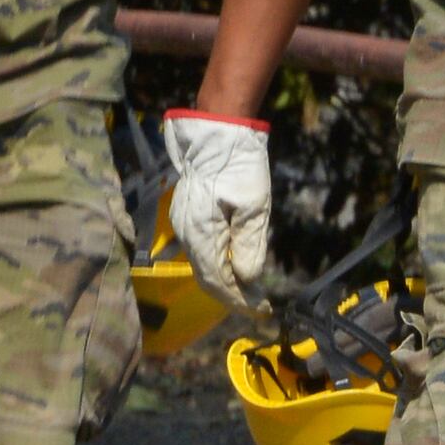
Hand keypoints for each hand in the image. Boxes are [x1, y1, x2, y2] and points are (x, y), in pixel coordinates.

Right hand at [163, 109, 272, 303]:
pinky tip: (235, 265)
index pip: (218, 282)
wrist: (217, 132)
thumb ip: (250, 245)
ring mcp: (182, 225)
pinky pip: (200, 251)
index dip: (240, 302)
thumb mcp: (254, 205)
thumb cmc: (239, 166)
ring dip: (226, 282)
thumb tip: (248, 278)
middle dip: (234, 296)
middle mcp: (186, 234)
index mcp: (201, 234)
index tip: (263, 311)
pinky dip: (218, 265)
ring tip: (251, 290)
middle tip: (260, 305)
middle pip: (207, 278)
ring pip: (203, 266)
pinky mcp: (186, 216)